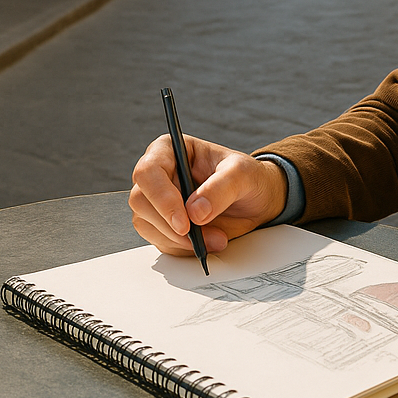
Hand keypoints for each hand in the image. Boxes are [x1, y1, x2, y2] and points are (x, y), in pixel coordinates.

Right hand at [129, 135, 287, 256]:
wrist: (257, 200)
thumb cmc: (248, 177)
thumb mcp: (243, 174)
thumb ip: (221, 187)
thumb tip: (195, 211)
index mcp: (171, 150)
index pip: (148, 170)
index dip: (161, 197)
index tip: (184, 222)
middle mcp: (159, 174)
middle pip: (140, 200)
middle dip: (170, 224)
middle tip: (200, 236)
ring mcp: (158, 201)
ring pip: (146, 224)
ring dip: (179, 239)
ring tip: (215, 238)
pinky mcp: (163, 224)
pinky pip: (160, 241)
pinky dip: (183, 247)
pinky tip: (207, 242)